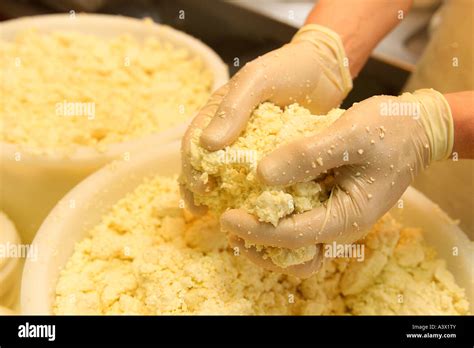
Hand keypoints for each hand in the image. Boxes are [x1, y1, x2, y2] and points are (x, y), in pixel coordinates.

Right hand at [181, 24, 351, 211]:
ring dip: (218, 195)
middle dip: (198, 187)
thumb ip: (234, 108)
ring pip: (225, 174)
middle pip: (203, 163)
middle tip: (201, 209)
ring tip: (219, 216)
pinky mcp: (269, 157)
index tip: (201, 186)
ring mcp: (248, 146)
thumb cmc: (288, 68)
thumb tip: (207, 144)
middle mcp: (228, 132)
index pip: (193, 142)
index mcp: (218, 112)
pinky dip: (246, 194)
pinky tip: (249, 210)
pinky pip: (253, 178)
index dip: (191, 165)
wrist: (324, 70)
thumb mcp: (258, 80)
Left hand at [221, 89, 453, 276]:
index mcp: (348, 216)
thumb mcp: (348, 134)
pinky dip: (277, 220)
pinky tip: (258, 203)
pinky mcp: (331, 204)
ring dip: (265, 239)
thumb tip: (260, 175)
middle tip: (229, 227)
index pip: (294, 236)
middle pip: (293, 255)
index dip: (258, 230)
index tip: (228, 216)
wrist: (417, 128)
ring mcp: (336, 216)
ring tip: (237, 221)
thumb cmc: (389, 129)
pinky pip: (301, 223)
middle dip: (258, 246)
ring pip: (295, 246)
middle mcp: (341, 224)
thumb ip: (306, 155)